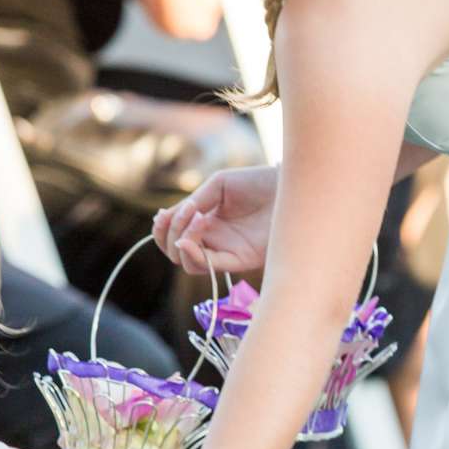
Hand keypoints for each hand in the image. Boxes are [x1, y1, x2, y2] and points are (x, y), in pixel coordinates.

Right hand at [153, 165, 279, 276]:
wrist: (286, 187)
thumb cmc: (256, 182)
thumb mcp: (217, 185)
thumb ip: (194, 202)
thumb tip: (167, 218)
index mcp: (205, 221)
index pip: (174, 235)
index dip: (162, 230)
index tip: (163, 215)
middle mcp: (213, 239)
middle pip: (177, 253)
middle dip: (167, 238)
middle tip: (181, 216)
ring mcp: (225, 250)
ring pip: (189, 263)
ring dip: (181, 242)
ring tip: (196, 218)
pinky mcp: (240, 260)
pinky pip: (210, 265)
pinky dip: (194, 254)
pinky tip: (192, 234)